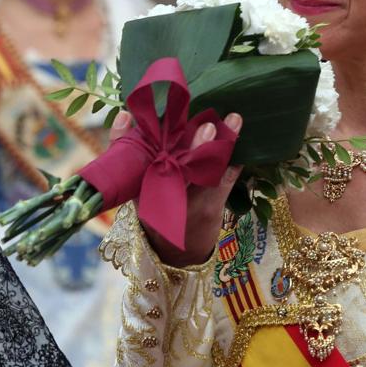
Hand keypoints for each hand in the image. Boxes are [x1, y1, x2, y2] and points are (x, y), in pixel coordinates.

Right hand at [108, 111, 242, 265]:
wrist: (175, 251)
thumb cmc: (153, 206)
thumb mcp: (133, 186)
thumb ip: (124, 151)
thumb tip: (124, 115)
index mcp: (142, 185)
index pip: (139, 159)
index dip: (141, 140)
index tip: (146, 117)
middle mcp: (166, 195)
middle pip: (180, 169)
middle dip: (194, 147)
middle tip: (207, 125)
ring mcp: (191, 202)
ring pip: (208, 172)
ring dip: (222, 146)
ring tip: (233, 120)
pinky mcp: (212, 206)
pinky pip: (226, 179)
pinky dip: (235, 159)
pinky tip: (241, 136)